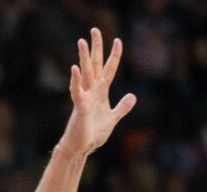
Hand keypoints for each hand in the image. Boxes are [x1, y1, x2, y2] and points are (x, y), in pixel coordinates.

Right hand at [56, 28, 136, 156]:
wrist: (82, 147)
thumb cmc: (94, 132)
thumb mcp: (113, 118)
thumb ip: (122, 107)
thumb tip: (132, 96)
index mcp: (101, 92)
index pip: (109, 70)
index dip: (114, 56)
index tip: (118, 40)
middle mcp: (92, 91)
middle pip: (95, 65)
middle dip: (96, 48)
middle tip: (95, 30)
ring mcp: (85, 97)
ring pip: (85, 74)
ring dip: (84, 58)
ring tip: (82, 41)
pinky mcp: (80, 107)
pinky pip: (77, 91)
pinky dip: (76, 81)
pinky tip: (74, 69)